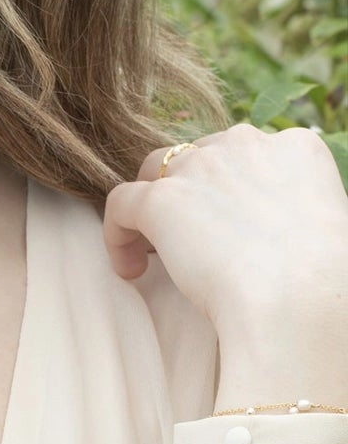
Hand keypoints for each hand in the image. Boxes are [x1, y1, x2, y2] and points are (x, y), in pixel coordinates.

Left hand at [102, 123, 347, 343]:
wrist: (302, 300)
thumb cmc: (326, 283)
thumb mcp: (327, 226)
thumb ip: (295, 210)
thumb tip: (277, 232)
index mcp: (295, 147)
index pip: (245, 154)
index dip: (227, 190)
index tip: (227, 225)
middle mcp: (245, 143)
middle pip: (197, 157)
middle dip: (189, 195)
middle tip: (190, 242)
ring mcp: (200, 167)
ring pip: (154, 173)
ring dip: (150, 209)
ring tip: (152, 256)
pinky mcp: (161, 199)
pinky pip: (120, 203)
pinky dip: (116, 234)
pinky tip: (127, 269)